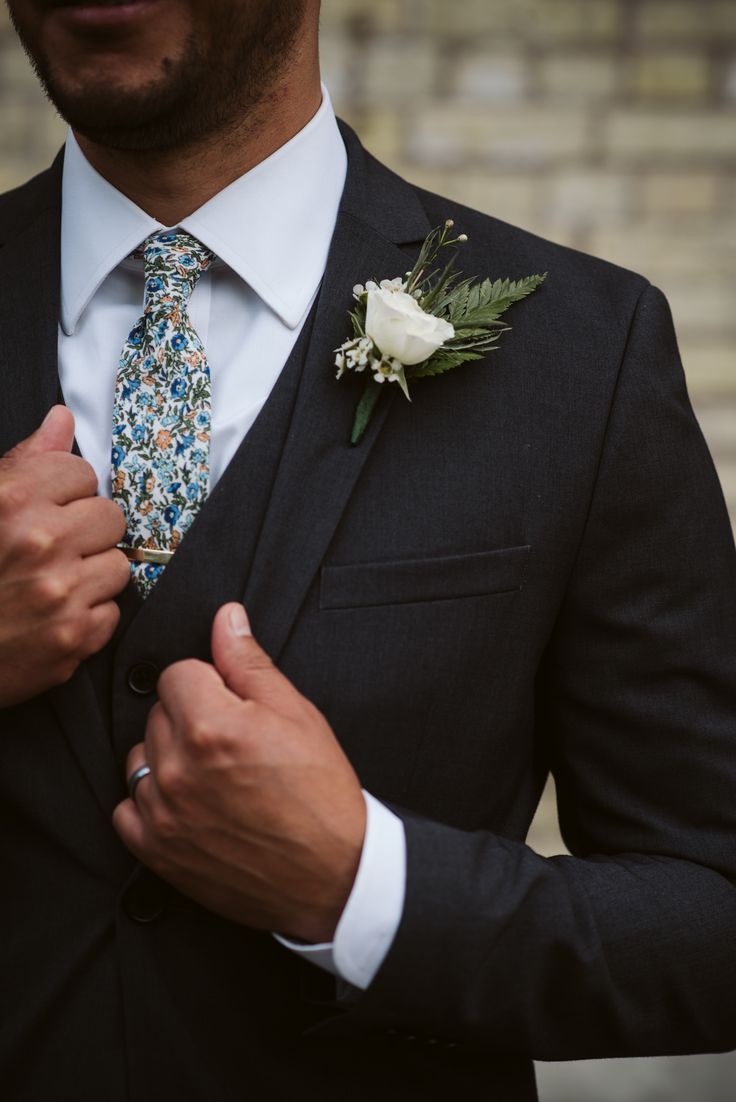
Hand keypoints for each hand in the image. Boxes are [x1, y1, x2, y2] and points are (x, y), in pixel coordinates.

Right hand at [0, 406, 129, 707]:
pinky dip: (87, 617)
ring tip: (52, 584)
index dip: (64, 492)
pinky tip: (53, 616)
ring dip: (91, 575)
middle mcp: (39, 542)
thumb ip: (24, 462)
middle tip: (53, 549)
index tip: (45, 509)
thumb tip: (63, 419)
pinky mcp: (74, 638)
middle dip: (86, 531)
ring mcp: (60, 593)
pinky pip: (111, 612)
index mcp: (10, 500)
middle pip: (110, 516)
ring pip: (117, 565)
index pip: (81, 472)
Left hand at [113, 604, 365, 942]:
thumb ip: (249, 662)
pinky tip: (189, 803)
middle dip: (190, 716)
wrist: (333, 873)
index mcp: (213, 726)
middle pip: (158, 712)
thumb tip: (226, 618)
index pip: (177, 673)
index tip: (233, 703)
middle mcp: (180, 768)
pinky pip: (127, 808)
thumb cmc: (321, 793)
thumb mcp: (296, 713)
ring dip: (168, 757)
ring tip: (213, 773)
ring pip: (140, 755)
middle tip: (233, 741)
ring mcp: (164, 812)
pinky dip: (151, 801)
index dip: (210, 682)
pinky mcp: (157, 851)